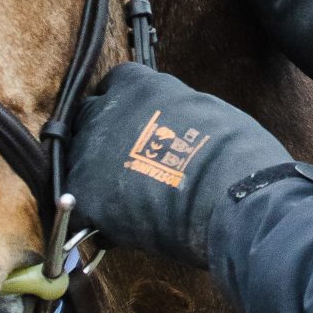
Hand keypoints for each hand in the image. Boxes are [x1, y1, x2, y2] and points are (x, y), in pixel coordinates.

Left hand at [65, 62, 312, 264]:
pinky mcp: (87, 196)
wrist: (229, 195)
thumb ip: (174, 111)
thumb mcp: (205, 110)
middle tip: (124, 160)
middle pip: (88, 119)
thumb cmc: (234, 153)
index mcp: (138, 85)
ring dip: (96, 177)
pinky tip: (120, 228)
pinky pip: (80, 207)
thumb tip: (171, 123)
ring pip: (78, 163)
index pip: (115, 84)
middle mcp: (106, 111)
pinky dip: (97, 219)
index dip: (123, 104)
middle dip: (102, 137)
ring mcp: (91, 153)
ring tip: (124, 199)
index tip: (132, 121)